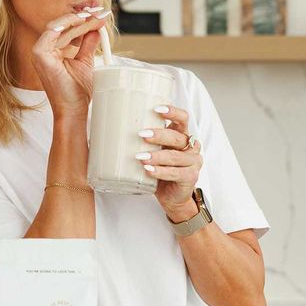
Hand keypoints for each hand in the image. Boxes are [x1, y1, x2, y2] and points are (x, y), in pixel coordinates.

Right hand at [30, 7, 111, 119]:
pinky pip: (53, 31)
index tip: (99, 13)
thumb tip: (96, 27)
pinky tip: (83, 21)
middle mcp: (43, 50)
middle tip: (100, 11)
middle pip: (63, 25)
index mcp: (52, 51)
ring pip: (60, 26)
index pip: (66, 29)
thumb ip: (88, 43)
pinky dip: (68, 24)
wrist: (73, 109)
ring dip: (80, 19)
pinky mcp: (39, 54)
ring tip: (96, 16)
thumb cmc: (77, 91)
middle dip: (83, 16)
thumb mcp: (85, 61)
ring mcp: (39, 52)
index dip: (83, 19)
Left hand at [135, 105, 201, 220]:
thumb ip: (144, 141)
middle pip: (177, 137)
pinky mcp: (191, 177)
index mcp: (182, 135)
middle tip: (141, 135)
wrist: (172, 196)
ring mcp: (193, 162)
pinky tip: (148, 170)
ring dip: (156, 156)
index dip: (172, 112)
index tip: (156, 109)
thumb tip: (112, 128)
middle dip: (159, 135)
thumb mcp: (154, 151)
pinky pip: (175, 172)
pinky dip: (160, 171)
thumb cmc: (160, 169)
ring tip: (140, 157)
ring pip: (175, 156)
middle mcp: (191, 146)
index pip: (183, 118)